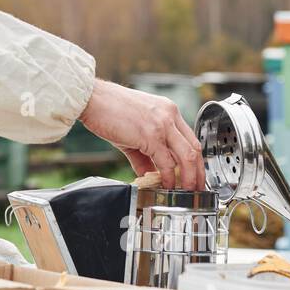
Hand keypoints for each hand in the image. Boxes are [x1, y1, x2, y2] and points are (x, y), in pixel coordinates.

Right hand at [79, 79, 205, 189]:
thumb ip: (144, 154)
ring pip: (188, 156)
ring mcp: (162, 124)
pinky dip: (168, 177)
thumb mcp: (132, 132)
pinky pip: (166, 162)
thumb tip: (149, 174)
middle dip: (198, 172)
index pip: (191, 138)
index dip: (196, 160)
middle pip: (195, 148)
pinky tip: (166, 185)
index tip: (194, 175)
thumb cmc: (108, 110)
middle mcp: (170, 115)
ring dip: (189, 178)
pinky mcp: (151, 135)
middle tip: (196, 188)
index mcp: (168, 111)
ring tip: (185, 191)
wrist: (91, 98)